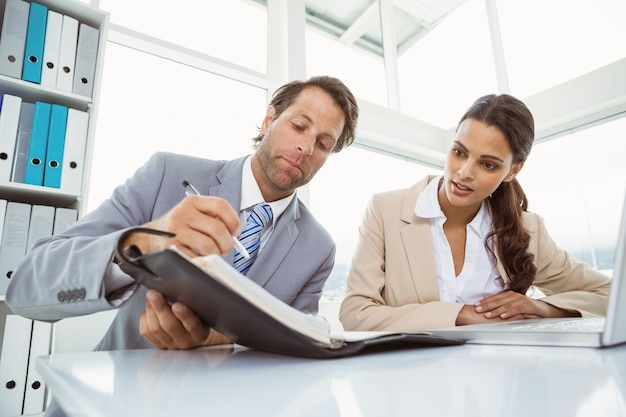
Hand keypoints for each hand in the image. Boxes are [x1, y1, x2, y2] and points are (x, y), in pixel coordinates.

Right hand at [124, 195, 241, 257]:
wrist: (148, 236)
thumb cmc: (180, 227)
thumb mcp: (193, 213)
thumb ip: (214, 217)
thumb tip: (235, 233)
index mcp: (192, 202)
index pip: (221, 205)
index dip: (233, 220)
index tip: (235, 231)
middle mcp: (183, 213)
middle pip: (217, 229)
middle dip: (227, 243)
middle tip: (226, 248)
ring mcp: (175, 231)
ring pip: (208, 246)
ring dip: (216, 253)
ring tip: (214, 253)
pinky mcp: (170, 248)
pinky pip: (196, 258)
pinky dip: (202, 261)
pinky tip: (200, 257)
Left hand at [139, 289, 230, 349]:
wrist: (195, 336)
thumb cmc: (199, 319)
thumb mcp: (202, 312)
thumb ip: (194, 303)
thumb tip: (180, 284)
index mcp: (200, 333)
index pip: (193, 326)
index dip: (184, 315)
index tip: (177, 304)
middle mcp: (186, 341)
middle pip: (170, 326)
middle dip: (160, 307)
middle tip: (154, 293)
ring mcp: (171, 345)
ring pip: (156, 329)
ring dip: (150, 310)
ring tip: (150, 297)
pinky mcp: (158, 345)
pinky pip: (146, 332)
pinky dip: (145, 317)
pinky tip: (149, 309)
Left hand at [473, 290, 579, 320]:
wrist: (546, 311)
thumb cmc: (528, 310)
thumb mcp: (514, 308)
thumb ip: (503, 306)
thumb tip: (489, 306)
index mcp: (510, 295)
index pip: (495, 297)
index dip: (485, 301)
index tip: (475, 305)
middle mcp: (515, 296)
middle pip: (498, 300)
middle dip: (486, 305)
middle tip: (477, 310)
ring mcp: (522, 300)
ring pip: (506, 305)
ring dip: (495, 310)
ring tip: (487, 315)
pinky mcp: (528, 306)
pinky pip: (517, 309)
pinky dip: (509, 313)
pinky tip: (502, 317)